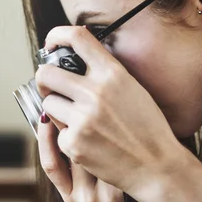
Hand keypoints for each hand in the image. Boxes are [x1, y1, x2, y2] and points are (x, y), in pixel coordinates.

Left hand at [35, 26, 182, 196]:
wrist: (157, 166)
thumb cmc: (146, 128)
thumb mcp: (133, 89)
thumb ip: (105, 74)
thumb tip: (73, 61)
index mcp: (113, 74)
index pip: (77, 37)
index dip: (57, 35)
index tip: (51, 43)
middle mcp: (95, 92)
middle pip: (46, 73)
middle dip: (44, 80)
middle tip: (51, 87)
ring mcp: (82, 118)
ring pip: (48, 104)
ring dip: (57, 112)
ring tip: (81, 122)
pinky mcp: (74, 142)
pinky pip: (58, 133)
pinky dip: (68, 138)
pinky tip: (90, 144)